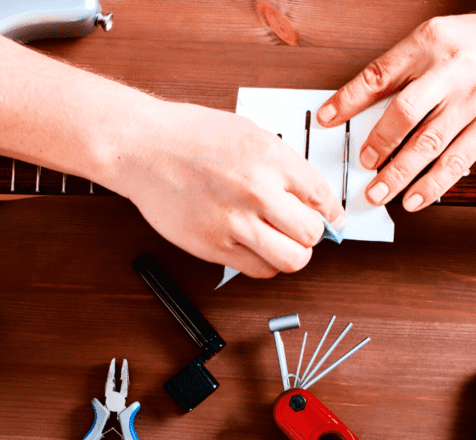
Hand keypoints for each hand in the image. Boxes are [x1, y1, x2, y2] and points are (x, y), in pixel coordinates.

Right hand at [114, 101, 345, 277]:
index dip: (331, 213)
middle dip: (310, 234)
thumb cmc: (189, 136)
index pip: (322, 197)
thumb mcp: (249, 133)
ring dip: (292, 254)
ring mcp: (235, 222)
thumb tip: (308, 192)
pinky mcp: (214, 246)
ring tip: (281, 244)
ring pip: (291, 259)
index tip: (332, 220)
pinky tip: (256, 249)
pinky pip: (258, 270)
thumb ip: (281, 163)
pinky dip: (264, 264)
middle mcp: (257, 191)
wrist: (144, 148)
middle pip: (311, 233)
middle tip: (301, 230)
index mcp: (271, 158)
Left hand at [317, 4, 475, 211]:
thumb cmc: (475, 42)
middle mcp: (451, 71)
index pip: (379, 74)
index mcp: (427, 45)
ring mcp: (475, 99)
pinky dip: (433, 185)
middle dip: (379, 143)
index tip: (324, 121)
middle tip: (362, 166)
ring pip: (431, 143)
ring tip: (379, 194)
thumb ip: (398, 72)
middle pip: (406, 112)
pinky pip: (459, 160)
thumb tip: (354, 108)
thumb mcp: (432, 41)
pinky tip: (415, 200)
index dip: (347, 100)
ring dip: (401, 174)